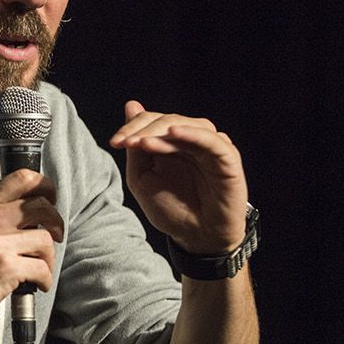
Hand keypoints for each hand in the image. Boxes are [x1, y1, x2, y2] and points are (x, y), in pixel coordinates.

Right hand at [0, 169, 62, 329]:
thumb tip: (11, 212)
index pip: (21, 178)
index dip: (44, 186)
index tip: (49, 199)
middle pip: (42, 205)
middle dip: (55, 222)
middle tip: (54, 235)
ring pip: (45, 239)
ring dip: (48, 258)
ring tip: (39, 268)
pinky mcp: (6, 267)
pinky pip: (42, 268)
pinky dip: (44, 279)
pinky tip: (37, 284)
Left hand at [109, 100, 248, 254]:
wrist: (196, 237)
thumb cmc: (171, 209)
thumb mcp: (142, 178)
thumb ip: (136, 145)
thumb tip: (131, 106)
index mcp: (171, 143)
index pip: (152, 121)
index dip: (132, 127)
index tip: (115, 142)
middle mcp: (192, 140)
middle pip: (167, 120)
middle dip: (143, 129)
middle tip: (125, 142)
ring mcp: (211, 147)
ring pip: (188, 125)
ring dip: (162, 131)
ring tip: (143, 142)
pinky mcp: (228, 158)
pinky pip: (211, 140)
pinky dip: (192, 134)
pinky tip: (173, 134)